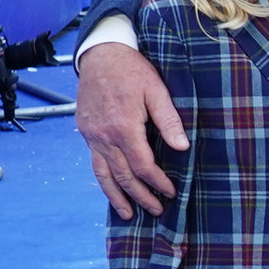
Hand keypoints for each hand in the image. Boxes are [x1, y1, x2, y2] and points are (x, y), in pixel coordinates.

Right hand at [79, 40, 187, 217]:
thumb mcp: (156, 90)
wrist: (100, 54)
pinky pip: (94, 162)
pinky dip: (103, 180)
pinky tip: (111, 189)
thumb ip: (169, 121)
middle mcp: (104, 136)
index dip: (157, 182)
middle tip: (157, 210)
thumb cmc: (132, 70)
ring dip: (116, 197)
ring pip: (103, 174)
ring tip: (128, 214)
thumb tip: (182, 148)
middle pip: (123, 176)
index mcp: (124, 127)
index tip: (170, 192)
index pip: (143, 165)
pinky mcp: (86, 132)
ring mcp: (92, 135)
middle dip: (141, 196)